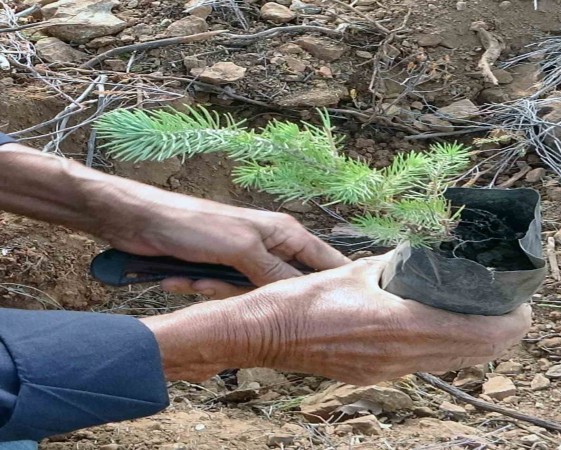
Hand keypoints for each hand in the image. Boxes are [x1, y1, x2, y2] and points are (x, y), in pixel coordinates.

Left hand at [98, 188, 349, 297]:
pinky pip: (222, 293)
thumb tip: (306, 295)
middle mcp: (270, 247)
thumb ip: (276, 273)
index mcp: (285, 234)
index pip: (326, 262)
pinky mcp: (218, 271)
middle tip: (230, 289)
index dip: (332, 285)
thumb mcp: (242, 250)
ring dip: (219, 292)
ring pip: (251, 295)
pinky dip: (200, 289)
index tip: (334, 312)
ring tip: (196, 279)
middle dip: (258, 296)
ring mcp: (243, 261)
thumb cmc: (194, 225)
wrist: (138, 221)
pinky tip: (178, 279)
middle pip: (285, 287)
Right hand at [141, 253, 531, 384]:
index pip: (479, 333)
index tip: (523, 303)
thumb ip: (396, 266)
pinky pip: (427, 366)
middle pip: (475, 353)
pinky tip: (444, 331)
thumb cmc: (304, 300)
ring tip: (487, 319)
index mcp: (402, 326)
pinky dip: (448, 350)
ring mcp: (389, 372)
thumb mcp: (356, 270)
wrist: (264, 335)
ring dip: (477, 344)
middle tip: (513, 309)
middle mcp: (402, 357)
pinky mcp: (376, 375)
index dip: (511, 321)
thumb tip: (422, 259)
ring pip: (453, 363)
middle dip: (502, 334)